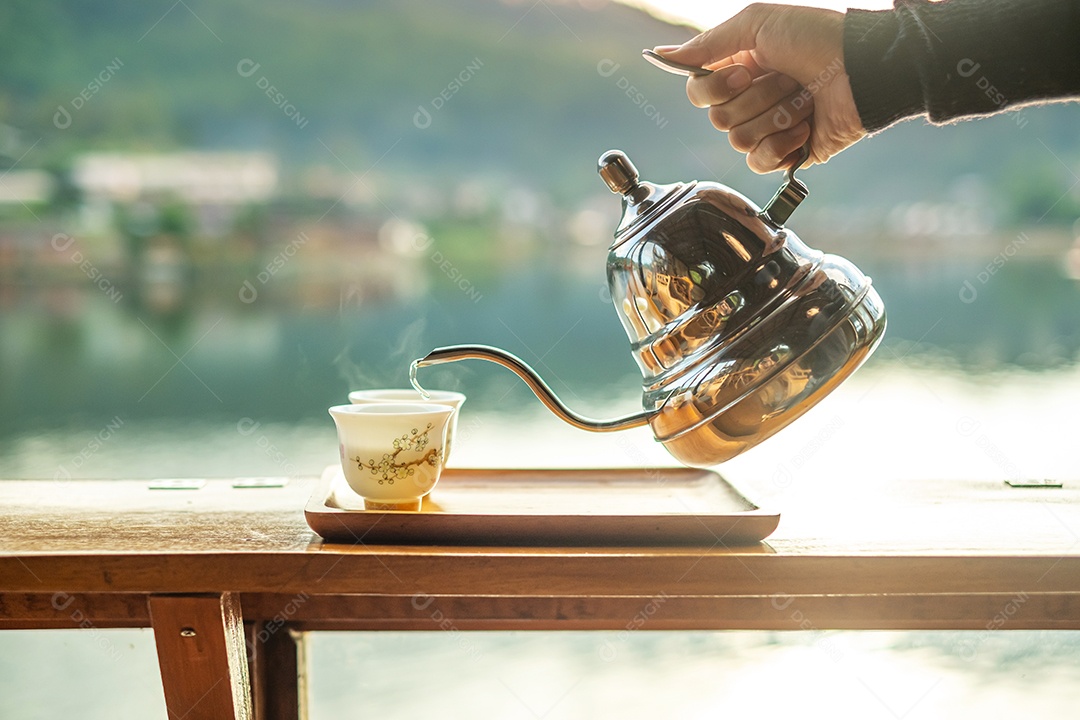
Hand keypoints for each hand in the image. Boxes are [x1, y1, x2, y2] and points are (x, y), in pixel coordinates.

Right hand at [654, 3, 864, 172]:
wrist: (864, 69)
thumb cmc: (817, 37)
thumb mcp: (757, 23)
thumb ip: (707, 44)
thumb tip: (662, 57)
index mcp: (738, 70)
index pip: (698, 94)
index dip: (715, 89)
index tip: (744, 72)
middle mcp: (750, 100)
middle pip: (718, 120)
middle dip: (757, 98)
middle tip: (788, 79)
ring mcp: (769, 128)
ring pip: (738, 141)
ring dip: (774, 117)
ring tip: (803, 99)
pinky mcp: (789, 153)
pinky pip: (759, 162)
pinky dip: (782, 144)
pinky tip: (805, 126)